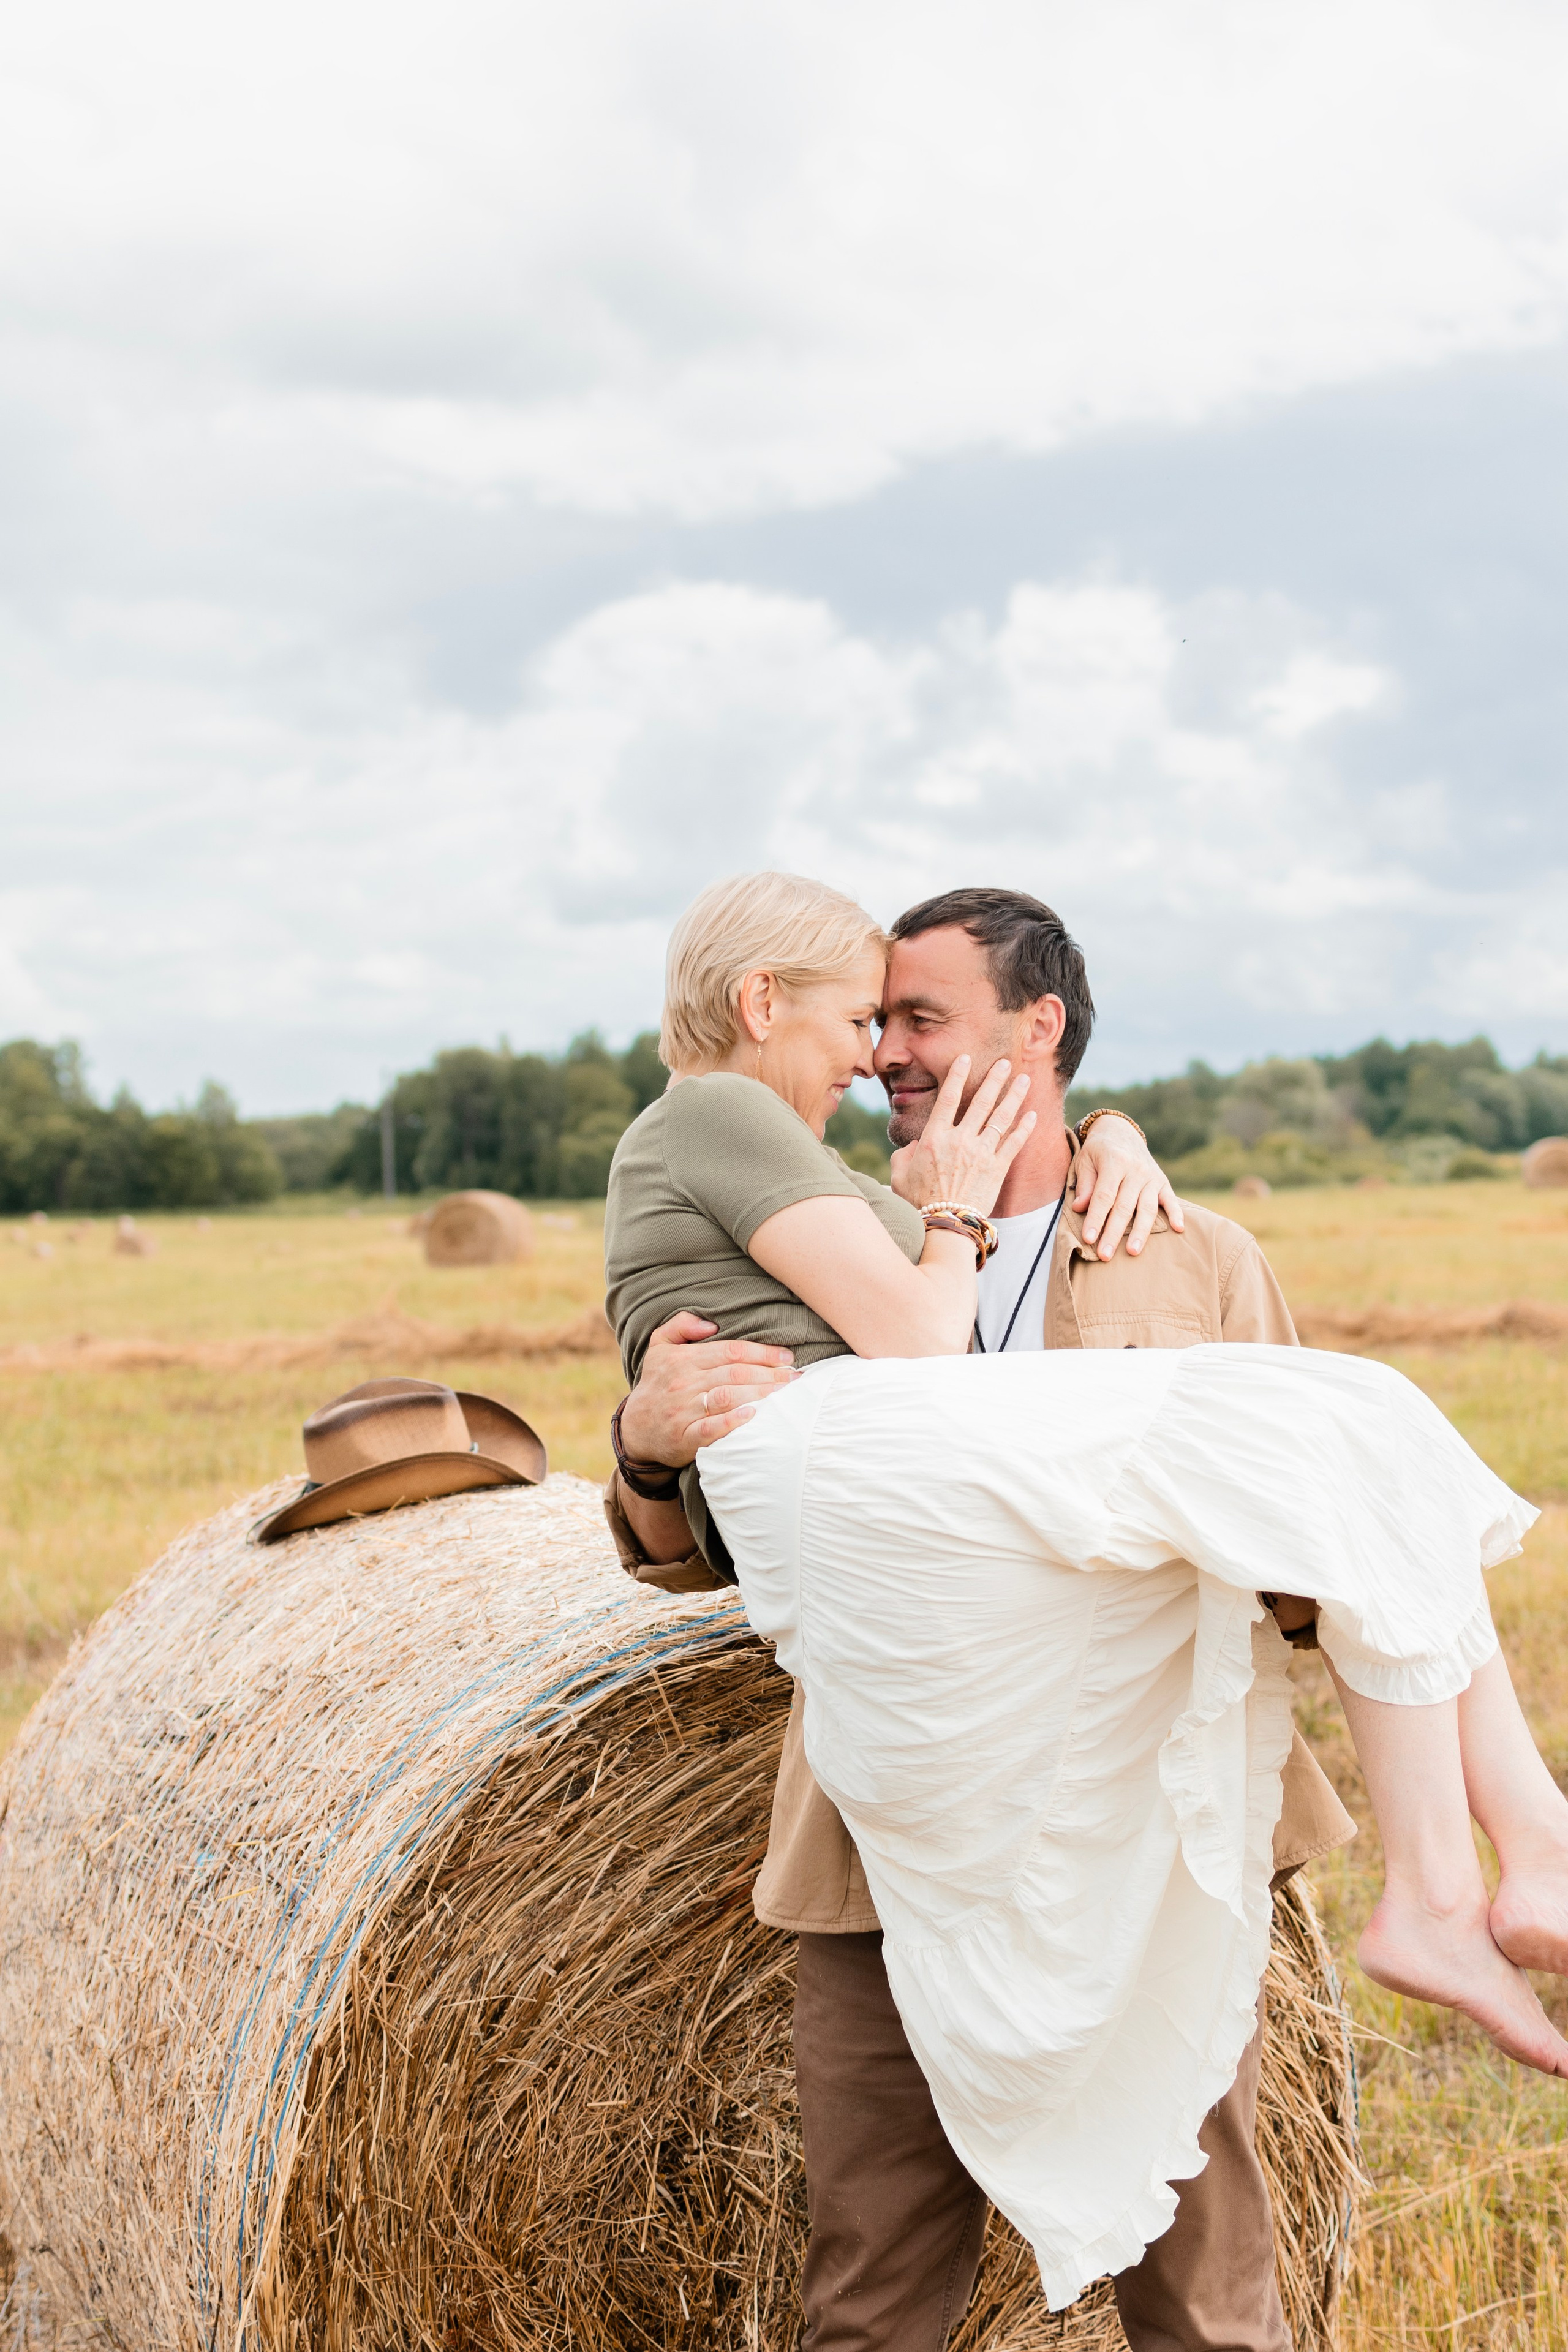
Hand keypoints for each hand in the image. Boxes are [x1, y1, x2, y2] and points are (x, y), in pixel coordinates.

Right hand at [617, 1312, 799, 1466]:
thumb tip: (711, 1324)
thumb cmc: (656, 1384)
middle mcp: (684, 1383)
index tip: (787, 1356)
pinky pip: (710, 1428)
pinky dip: (732, 1422)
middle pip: (734, 1373)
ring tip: (785, 1393)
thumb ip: (681, 1325)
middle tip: (796, 1377)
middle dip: (770, 1373)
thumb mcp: (659, 1347)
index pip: (730, 1351)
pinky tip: (753, 1415)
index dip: (762, 1352)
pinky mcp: (684, 1437)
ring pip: (727, 1397)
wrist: (635, 1429)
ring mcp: (683, 1411)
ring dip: (759, 1393)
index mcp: (683, 1360)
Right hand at [889, 1055, 1035, 1215]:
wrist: (945, 1225)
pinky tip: (1032, 1115)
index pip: (947, 1098)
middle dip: (994, 1079)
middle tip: (1006, 1062)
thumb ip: (905, 1154)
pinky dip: (1024, 1128)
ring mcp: (981, 1154)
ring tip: (1024, 1080)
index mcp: (934, 1138)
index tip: (966, 1058)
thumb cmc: (918, 1202)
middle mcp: (960, 1140)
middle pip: (980, 1102)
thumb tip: (915, 1145)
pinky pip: (1014, 1144)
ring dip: (1013, 1096)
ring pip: (1001, 1118)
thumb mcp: (900, 1175)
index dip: (957, 1075)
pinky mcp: (997, 1169)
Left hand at [1073, 1117, 1184, 1259]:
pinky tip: (1178, 1229)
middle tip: (1105, 1255)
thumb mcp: (1085, 1160)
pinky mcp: (1162, 1182)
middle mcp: (1135, 1170)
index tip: (1088, 1238)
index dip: (1096, 1218)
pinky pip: (1171, 1199)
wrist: (1120, 1131)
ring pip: (1147, 1208)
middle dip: (1114, 1232)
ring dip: (1140, 1231)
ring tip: (1133, 1251)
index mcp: (1114, 1163)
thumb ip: (1085, 1185)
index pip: (1104, 1196)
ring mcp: (1151, 1176)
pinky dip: (1176, 1213)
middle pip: (1125, 1206)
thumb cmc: (1097, 1151)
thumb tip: (1080, 1208)